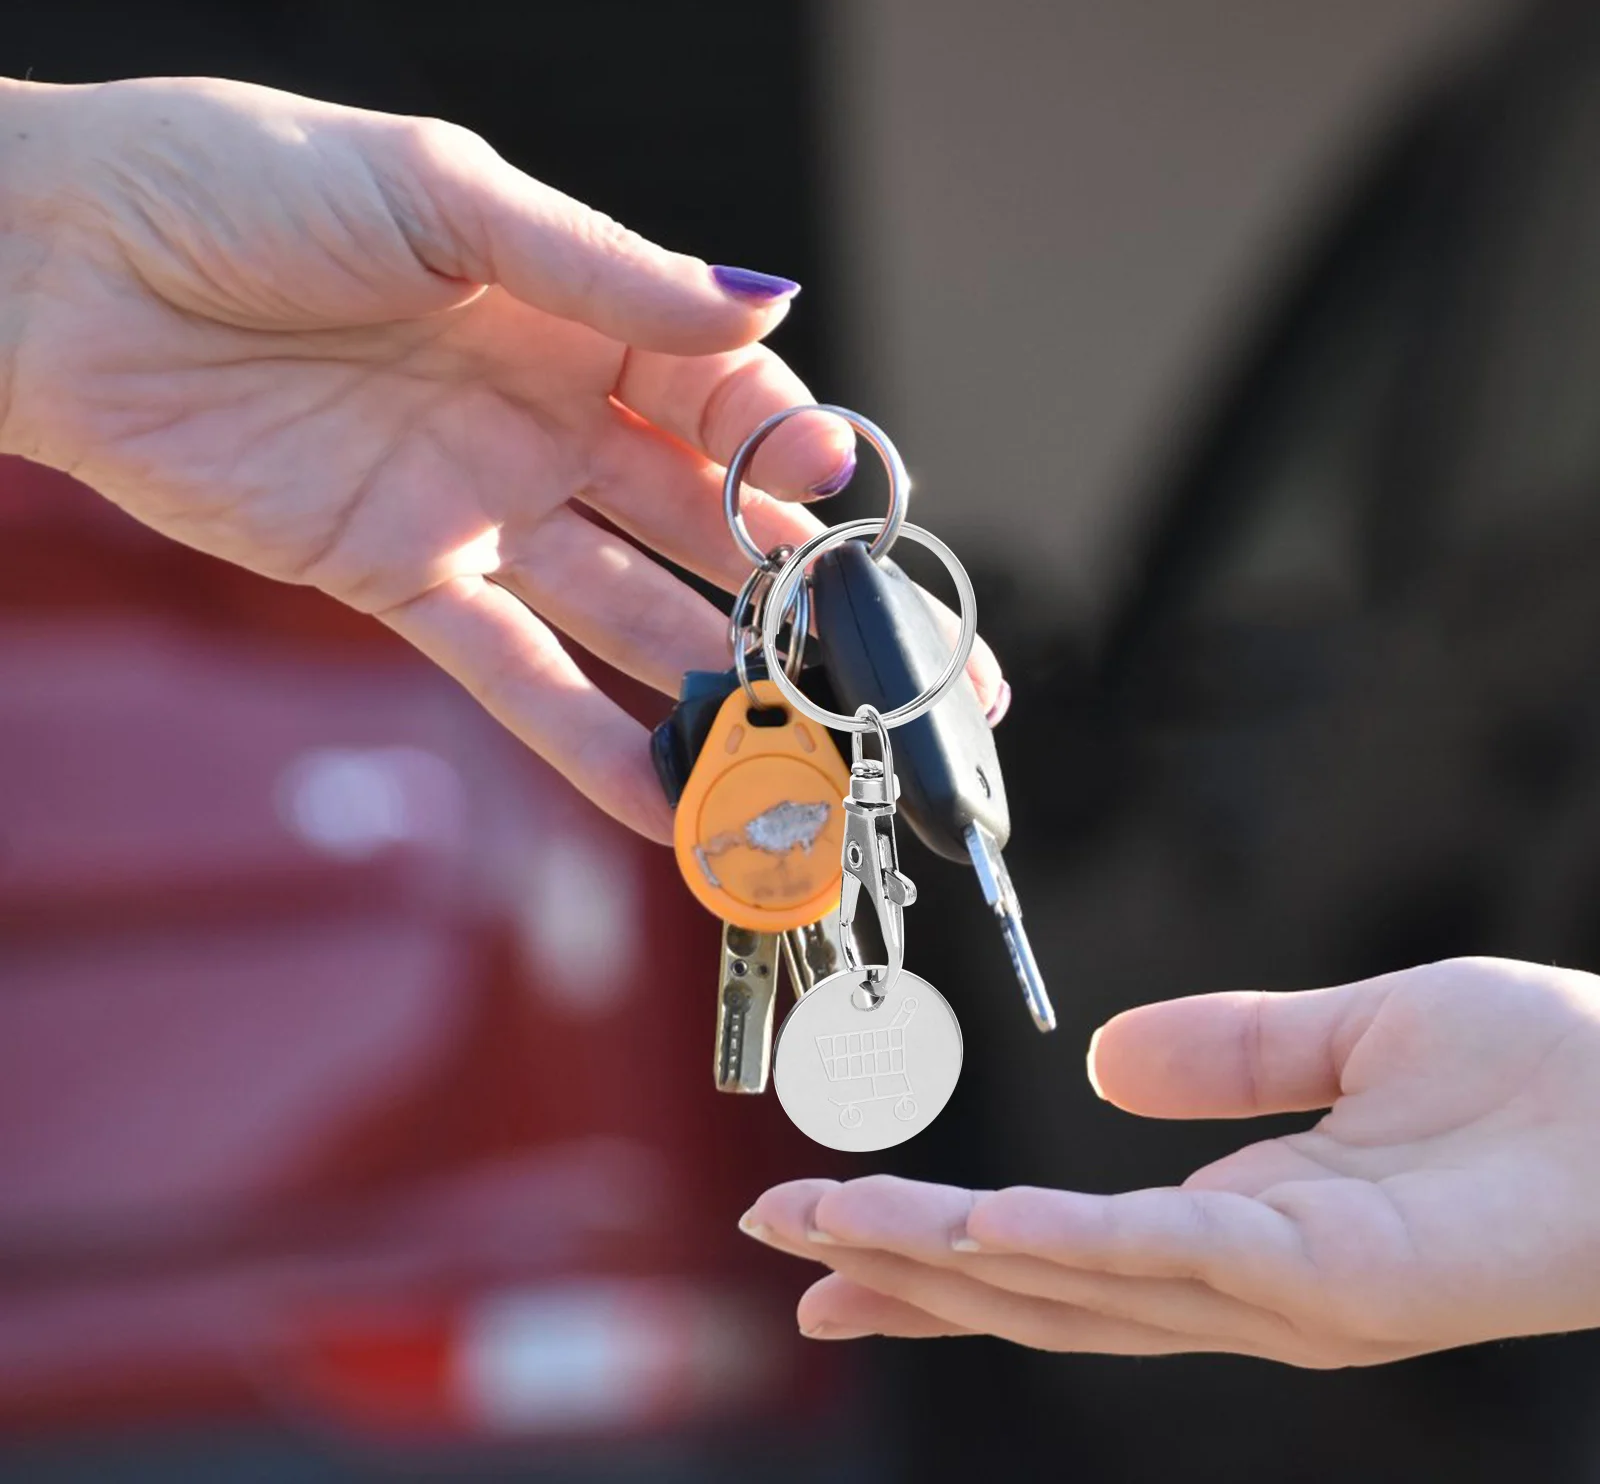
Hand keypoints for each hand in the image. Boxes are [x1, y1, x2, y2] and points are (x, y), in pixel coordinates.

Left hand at [0, 76, 1003, 837]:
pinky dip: (588, 744)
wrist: (65, 264)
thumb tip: (769, 305)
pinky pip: (514, 676)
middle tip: (897, 681)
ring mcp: (486, 510)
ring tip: (800, 765)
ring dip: (714, 693)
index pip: (729, 405)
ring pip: (630, 618)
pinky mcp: (404, 583)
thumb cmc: (245, 184)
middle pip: (707, 529)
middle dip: (806, 603)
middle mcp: (554, 423)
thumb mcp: (443, 194)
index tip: (850, 516)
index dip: (796, 464)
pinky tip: (667, 804)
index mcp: (582, 318)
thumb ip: (607, 271)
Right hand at [743, 956, 1599, 1365]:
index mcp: (1244, 1230)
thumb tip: (1105, 1057)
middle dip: (901, 1270)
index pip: (1060, 1258)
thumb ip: (1233, 1050)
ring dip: (939, 1257)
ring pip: (1071, 1284)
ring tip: (823, 1230)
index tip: (842, 1239)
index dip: (942, 1251)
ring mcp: (1283, 1296)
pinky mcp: (1333, 1282)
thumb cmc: (1553, 1078)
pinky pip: (1166, 1261)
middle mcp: (1245, 1286)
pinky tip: (971, 1228)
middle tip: (780, 1247)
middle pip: (1036, 1289)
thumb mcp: (1356, 1035)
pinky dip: (1058, 1249)